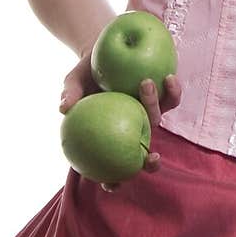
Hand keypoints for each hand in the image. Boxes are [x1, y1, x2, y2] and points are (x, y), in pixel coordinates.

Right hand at [59, 50, 182, 193]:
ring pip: (155, 121)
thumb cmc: (85, 73)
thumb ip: (70, 93)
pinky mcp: (160, 97)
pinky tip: (168, 77)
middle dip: (150, 163)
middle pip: (141, 154)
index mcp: (107, 136)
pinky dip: (172, 91)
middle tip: (153, 157)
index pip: (108, 167)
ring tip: (146, 82)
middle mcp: (129, 130)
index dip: (112, 181)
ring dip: (153, 105)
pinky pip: (170, 99)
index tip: (114, 184)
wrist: (105, 52)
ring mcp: (145, 115)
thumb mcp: (74, 82)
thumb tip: (63, 108)